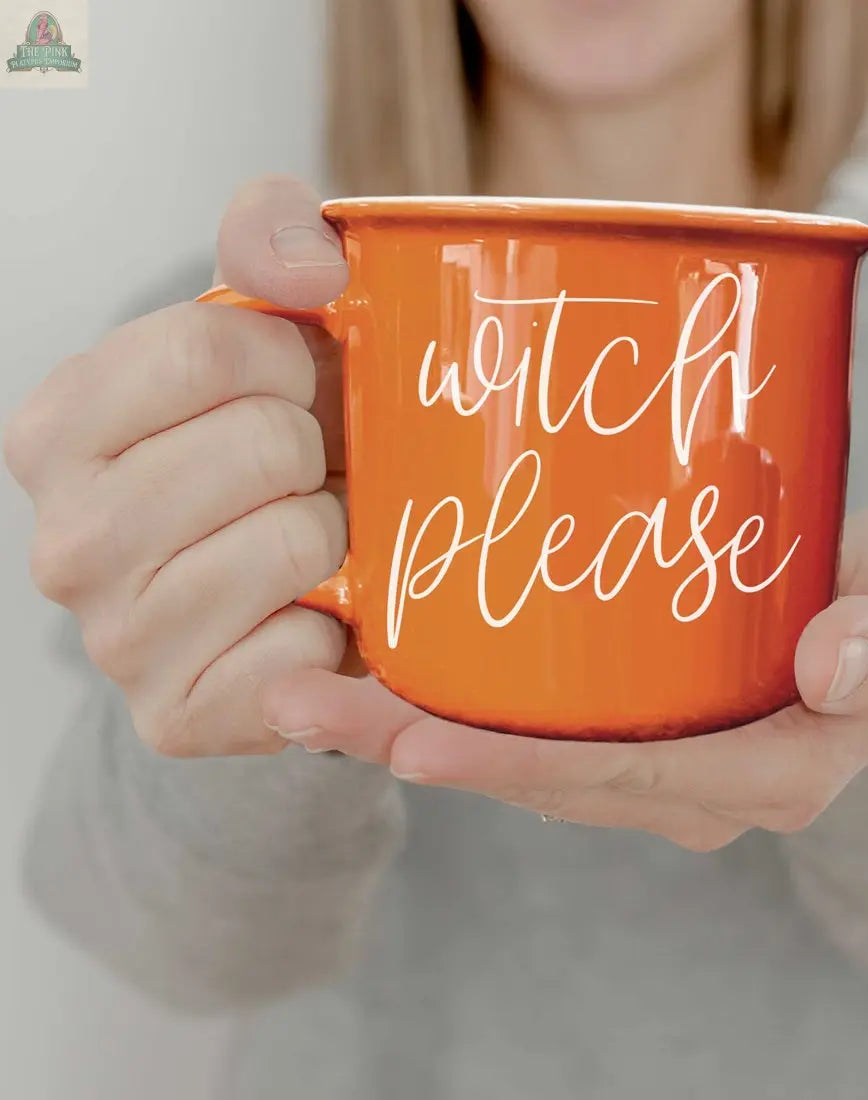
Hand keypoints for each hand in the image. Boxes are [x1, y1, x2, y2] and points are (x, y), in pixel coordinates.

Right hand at [5, 175, 356, 757]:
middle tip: (302, 476)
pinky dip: (332, 628)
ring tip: (306, 540)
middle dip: (314, 450)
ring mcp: (118, 641)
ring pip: (299, 541)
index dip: (288, 360)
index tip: (292, 385)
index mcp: (57, 429)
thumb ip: (272, 239)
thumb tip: (314, 265)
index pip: (206, 349)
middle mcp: (66, 541)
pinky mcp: (180, 717)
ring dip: (332, 533)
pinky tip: (306, 616)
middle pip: (265, 446)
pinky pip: (303, 654)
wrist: (273, 588)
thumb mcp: (260, 324)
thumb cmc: (264, 446)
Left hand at [260, 503, 867, 850]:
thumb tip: (833, 668)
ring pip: (518, 758)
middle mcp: (691, 786)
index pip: (624, 778)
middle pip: (542, 777)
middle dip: (421, 748)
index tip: (413, 741)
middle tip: (304, 705)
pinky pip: (526, 730)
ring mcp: (651, 763)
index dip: (518, 766)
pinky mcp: (623, 728)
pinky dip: (450, 709)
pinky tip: (372, 668)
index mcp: (763, 769)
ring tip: (303, 691)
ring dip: (410, 731)